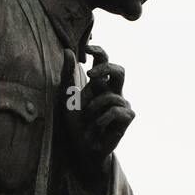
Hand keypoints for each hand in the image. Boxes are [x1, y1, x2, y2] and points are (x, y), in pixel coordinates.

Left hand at [66, 46, 134, 175]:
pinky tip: (97, 127)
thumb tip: (67, 51)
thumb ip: (67, 76)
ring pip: (111, 96)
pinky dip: (102, 120)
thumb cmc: (76, 122)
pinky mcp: (127, 117)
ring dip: (94, 108)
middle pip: (119, 70)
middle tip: (90, 76)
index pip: (104, 60)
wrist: (83, 146)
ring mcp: (122, 103)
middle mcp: (112, 90)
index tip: (87, 48)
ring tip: (88, 120)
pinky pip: (116, 111)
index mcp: (99, 83)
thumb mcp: (67, 98)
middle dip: (106, 69)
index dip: (99, 51)